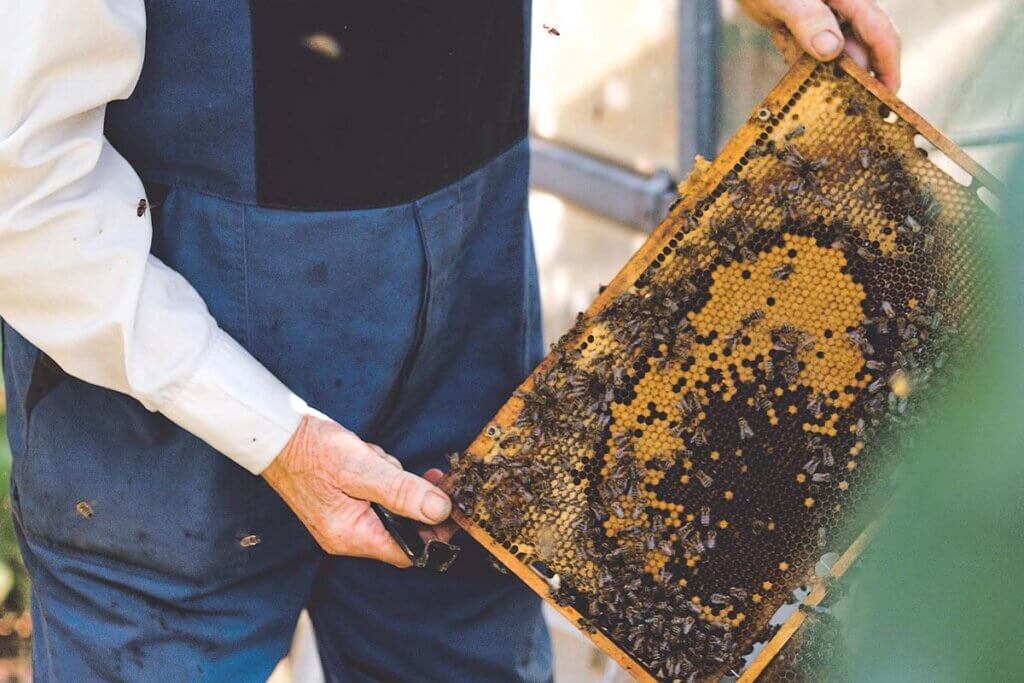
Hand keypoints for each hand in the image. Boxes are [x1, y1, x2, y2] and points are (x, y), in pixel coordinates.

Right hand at [263, 413, 456, 566]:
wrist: (276, 434)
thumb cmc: (313, 450)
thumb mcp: (362, 468)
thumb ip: (402, 491)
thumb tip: (440, 511)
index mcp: (352, 535)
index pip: (408, 552)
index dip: (435, 533)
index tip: (451, 506)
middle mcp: (347, 535)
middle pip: (403, 528)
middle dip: (413, 498)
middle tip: (426, 474)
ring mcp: (344, 519)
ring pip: (392, 507)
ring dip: (396, 481)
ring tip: (377, 458)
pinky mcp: (343, 502)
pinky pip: (376, 495)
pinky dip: (382, 476)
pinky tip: (372, 457)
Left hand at [739, 0, 900, 90]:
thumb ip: (809, 20)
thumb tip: (831, 50)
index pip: (881, 33)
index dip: (888, 66)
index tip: (886, 96)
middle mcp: (842, 10)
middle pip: (859, 50)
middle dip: (854, 78)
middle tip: (845, 108)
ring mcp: (823, 20)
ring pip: (834, 57)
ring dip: (825, 76)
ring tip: (816, 97)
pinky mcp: (803, 29)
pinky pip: (809, 55)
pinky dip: (803, 66)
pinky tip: (792, 68)